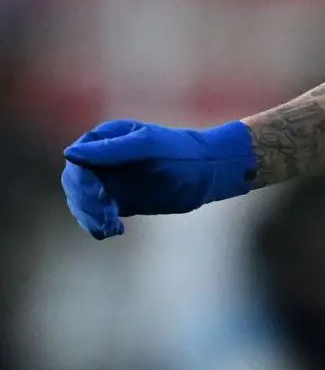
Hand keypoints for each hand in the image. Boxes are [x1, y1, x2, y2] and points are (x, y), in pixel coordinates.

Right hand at [62, 119, 256, 238]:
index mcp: (104, 139)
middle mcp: (101, 160)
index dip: (81, 180)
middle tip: (107, 216)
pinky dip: (100, 224)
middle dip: (86, 202)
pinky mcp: (119, 201)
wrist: (209, 171)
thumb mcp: (147, 147)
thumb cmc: (180, 152)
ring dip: (90, 217)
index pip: (78, 161)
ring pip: (84, 202)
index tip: (100, 195)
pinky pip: (99, 214)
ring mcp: (109, 181)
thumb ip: (112, 150)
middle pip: (76, 184)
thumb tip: (71, 155)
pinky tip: (114, 230)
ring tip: (111, 227)